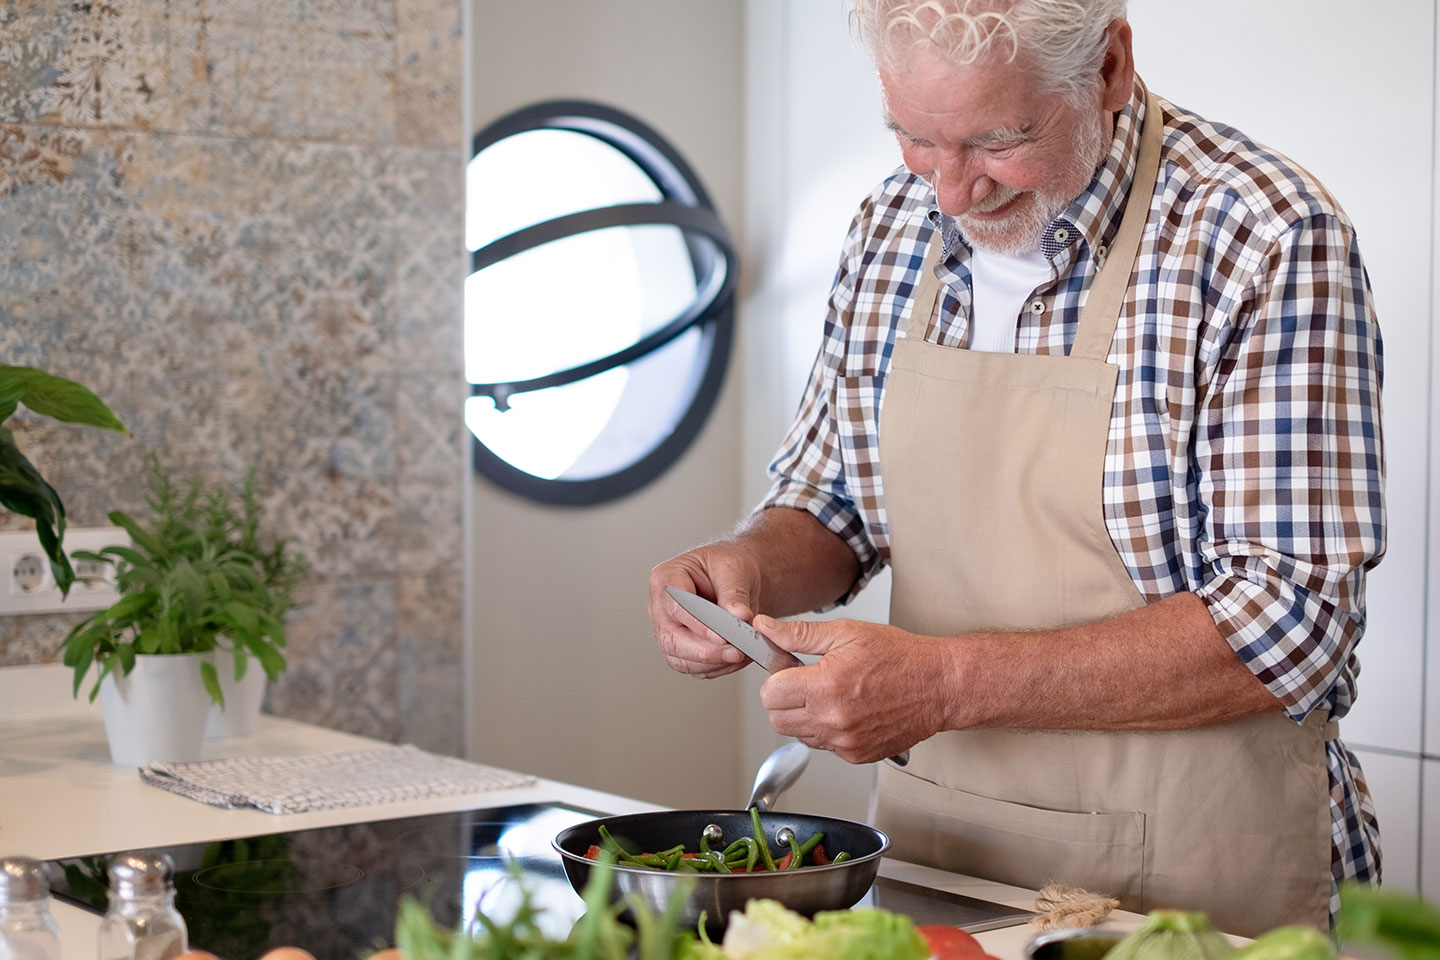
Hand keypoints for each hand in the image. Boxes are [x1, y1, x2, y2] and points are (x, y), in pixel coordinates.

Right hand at [648, 543, 763, 678]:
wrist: (737, 579)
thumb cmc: (728, 567)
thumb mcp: (734, 568)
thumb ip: (734, 593)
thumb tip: (739, 617)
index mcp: (666, 579)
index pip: (675, 606)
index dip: (698, 624)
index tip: (722, 636)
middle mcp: (661, 608)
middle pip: (672, 639)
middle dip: (705, 652)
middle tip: (736, 652)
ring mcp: (669, 631)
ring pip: (681, 659)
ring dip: (715, 662)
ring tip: (744, 654)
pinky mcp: (682, 650)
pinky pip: (695, 668)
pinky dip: (719, 668)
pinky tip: (739, 659)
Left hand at [755, 616, 954, 762]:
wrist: (938, 686)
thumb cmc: (899, 657)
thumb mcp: (846, 633)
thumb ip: (798, 634)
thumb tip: (764, 628)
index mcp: (826, 685)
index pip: (769, 694)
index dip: (776, 678)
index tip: (790, 670)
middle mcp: (833, 719)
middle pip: (777, 720)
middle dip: (785, 699)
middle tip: (807, 681)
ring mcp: (844, 742)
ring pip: (798, 735)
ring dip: (805, 716)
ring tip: (832, 694)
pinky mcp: (856, 755)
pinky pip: (823, 746)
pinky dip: (827, 730)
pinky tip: (846, 710)